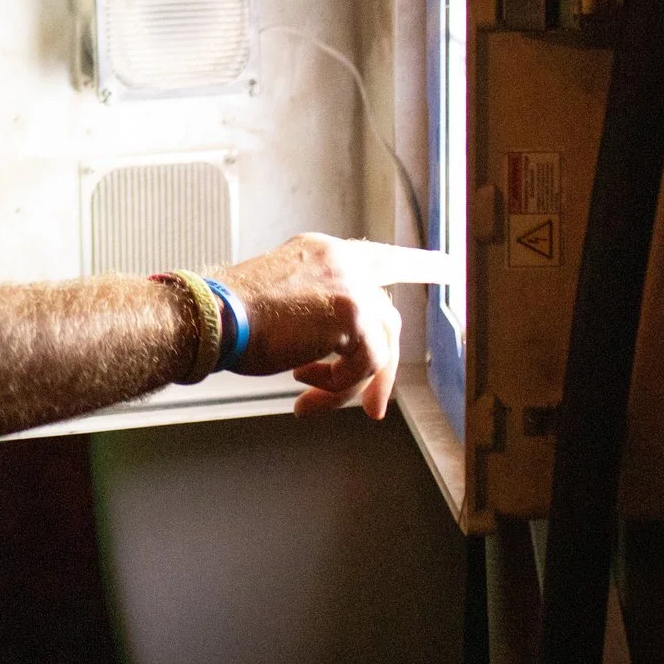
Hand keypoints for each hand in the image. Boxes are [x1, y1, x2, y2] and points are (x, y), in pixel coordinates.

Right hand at [215, 235, 453, 418]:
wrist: (212, 318)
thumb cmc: (232, 320)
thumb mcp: (283, 305)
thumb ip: (320, 318)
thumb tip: (345, 359)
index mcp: (323, 253)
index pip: (382, 257)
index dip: (419, 264)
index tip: (450, 266)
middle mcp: (341, 260)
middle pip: (385, 318)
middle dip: (381, 372)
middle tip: (373, 410)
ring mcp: (349, 283)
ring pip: (378, 347)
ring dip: (350, 386)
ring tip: (313, 401)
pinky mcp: (351, 311)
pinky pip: (364, 363)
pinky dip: (337, 384)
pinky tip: (303, 384)